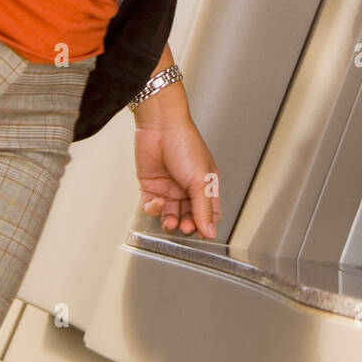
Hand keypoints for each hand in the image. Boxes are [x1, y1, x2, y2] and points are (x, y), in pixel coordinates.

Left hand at [133, 83, 219, 238]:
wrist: (160, 127)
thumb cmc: (186, 143)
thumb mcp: (200, 180)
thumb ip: (204, 208)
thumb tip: (210, 231)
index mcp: (205, 184)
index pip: (209, 212)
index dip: (206, 225)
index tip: (201, 234)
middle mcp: (187, 187)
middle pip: (189, 217)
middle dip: (187, 225)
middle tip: (185, 227)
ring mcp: (169, 188)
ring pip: (170, 215)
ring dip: (170, 222)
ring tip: (171, 221)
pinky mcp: (151, 186)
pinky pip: (151, 207)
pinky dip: (153, 209)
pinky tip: (157, 202)